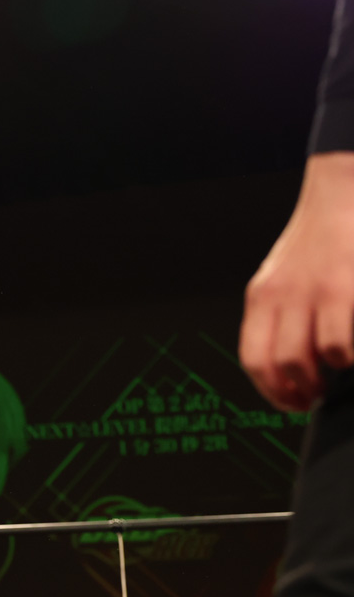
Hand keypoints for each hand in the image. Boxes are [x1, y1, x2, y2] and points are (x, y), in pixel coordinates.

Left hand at [240, 152, 353, 410]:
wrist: (339, 194)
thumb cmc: (317, 243)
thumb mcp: (284, 278)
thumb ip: (280, 314)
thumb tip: (288, 363)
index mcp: (260, 297)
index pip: (252, 357)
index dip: (270, 390)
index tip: (289, 403)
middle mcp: (279, 296)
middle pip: (276, 365)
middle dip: (298, 391)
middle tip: (316, 396)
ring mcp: (310, 293)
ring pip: (306, 359)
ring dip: (323, 378)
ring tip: (335, 376)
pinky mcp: (343, 288)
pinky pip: (340, 343)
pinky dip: (348, 358)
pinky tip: (353, 355)